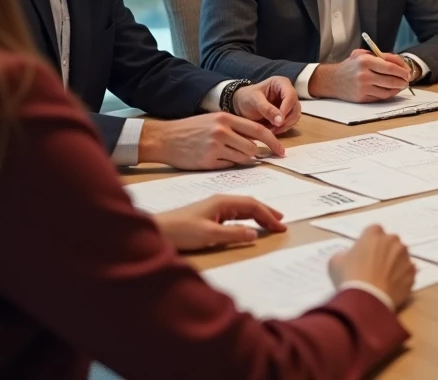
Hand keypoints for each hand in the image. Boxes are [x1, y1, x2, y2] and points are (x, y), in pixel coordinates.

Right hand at [138, 113, 283, 169]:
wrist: (165, 138)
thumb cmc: (190, 129)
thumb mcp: (214, 120)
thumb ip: (235, 127)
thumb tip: (258, 139)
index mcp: (226, 118)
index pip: (258, 130)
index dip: (273, 141)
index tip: (281, 150)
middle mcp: (222, 130)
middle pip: (253, 147)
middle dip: (257, 154)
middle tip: (258, 157)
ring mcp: (215, 146)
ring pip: (243, 158)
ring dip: (243, 160)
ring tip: (230, 155)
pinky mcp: (208, 161)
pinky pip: (229, 166)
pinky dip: (229, 164)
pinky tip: (218, 159)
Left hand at [153, 194, 285, 251]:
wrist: (156, 231)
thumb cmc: (180, 231)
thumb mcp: (209, 234)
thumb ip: (233, 234)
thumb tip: (254, 234)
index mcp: (222, 201)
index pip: (252, 205)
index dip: (268, 215)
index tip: (281, 226)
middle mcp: (220, 201)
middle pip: (249, 204)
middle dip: (266, 213)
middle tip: (281, 222)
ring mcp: (214, 208)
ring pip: (242, 209)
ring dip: (257, 216)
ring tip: (270, 223)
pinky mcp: (208, 216)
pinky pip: (234, 215)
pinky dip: (246, 220)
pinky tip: (248, 226)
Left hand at [232, 76, 300, 132]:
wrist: (242, 105)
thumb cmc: (246, 98)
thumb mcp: (254, 101)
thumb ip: (267, 109)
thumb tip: (280, 121)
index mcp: (281, 83)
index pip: (290, 95)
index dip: (286, 109)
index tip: (278, 121)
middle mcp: (288, 92)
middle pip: (295, 107)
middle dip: (286, 119)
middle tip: (274, 128)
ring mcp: (289, 103)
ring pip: (295, 115)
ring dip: (286, 125)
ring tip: (272, 130)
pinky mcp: (288, 113)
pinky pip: (291, 122)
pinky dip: (284, 128)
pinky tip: (273, 130)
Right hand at [309, 49, 409, 101]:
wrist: (332, 80)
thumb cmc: (349, 66)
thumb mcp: (361, 54)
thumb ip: (379, 56)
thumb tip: (398, 63)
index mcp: (365, 61)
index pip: (390, 66)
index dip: (402, 69)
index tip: (407, 71)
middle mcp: (364, 75)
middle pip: (391, 79)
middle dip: (403, 80)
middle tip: (407, 79)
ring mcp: (363, 88)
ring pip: (388, 90)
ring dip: (398, 88)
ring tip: (402, 85)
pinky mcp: (362, 98)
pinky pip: (381, 97)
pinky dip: (389, 94)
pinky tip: (393, 90)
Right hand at [328, 224, 416, 309]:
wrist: (367, 299)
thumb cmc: (349, 277)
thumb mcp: (336, 262)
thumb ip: (345, 254)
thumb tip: (349, 257)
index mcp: (374, 234)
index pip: (374, 231)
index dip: (369, 242)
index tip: (365, 252)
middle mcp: (393, 241)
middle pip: (390, 241)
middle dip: (385, 250)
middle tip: (375, 265)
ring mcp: (405, 257)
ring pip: (401, 256)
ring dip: (395, 262)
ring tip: (384, 277)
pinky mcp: (412, 273)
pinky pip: (408, 272)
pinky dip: (402, 277)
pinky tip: (392, 286)